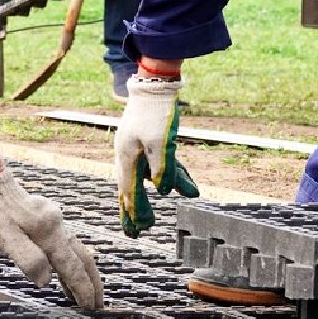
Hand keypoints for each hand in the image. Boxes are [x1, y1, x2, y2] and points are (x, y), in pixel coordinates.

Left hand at [0, 169, 104, 309]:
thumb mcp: (3, 237)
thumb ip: (27, 258)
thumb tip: (46, 280)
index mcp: (49, 232)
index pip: (72, 267)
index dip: (82, 288)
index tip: (90, 308)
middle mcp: (58, 226)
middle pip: (83, 259)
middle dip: (93, 283)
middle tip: (99, 306)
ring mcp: (54, 222)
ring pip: (76, 252)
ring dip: (83, 274)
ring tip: (86, 297)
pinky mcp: (47, 221)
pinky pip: (66, 246)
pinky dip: (71, 262)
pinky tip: (65, 274)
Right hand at [113, 75, 198, 236]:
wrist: (156, 84)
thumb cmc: (156, 112)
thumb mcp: (161, 142)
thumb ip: (163, 168)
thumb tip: (164, 191)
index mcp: (127, 156)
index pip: (130, 191)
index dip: (136, 212)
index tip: (141, 230)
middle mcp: (129, 155)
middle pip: (131, 189)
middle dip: (133, 212)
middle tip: (133, 234)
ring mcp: (139, 148)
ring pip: (148, 178)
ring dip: (157, 195)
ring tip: (157, 216)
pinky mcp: (151, 141)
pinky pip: (162, 164)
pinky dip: (175, 176)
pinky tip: (190, 188)